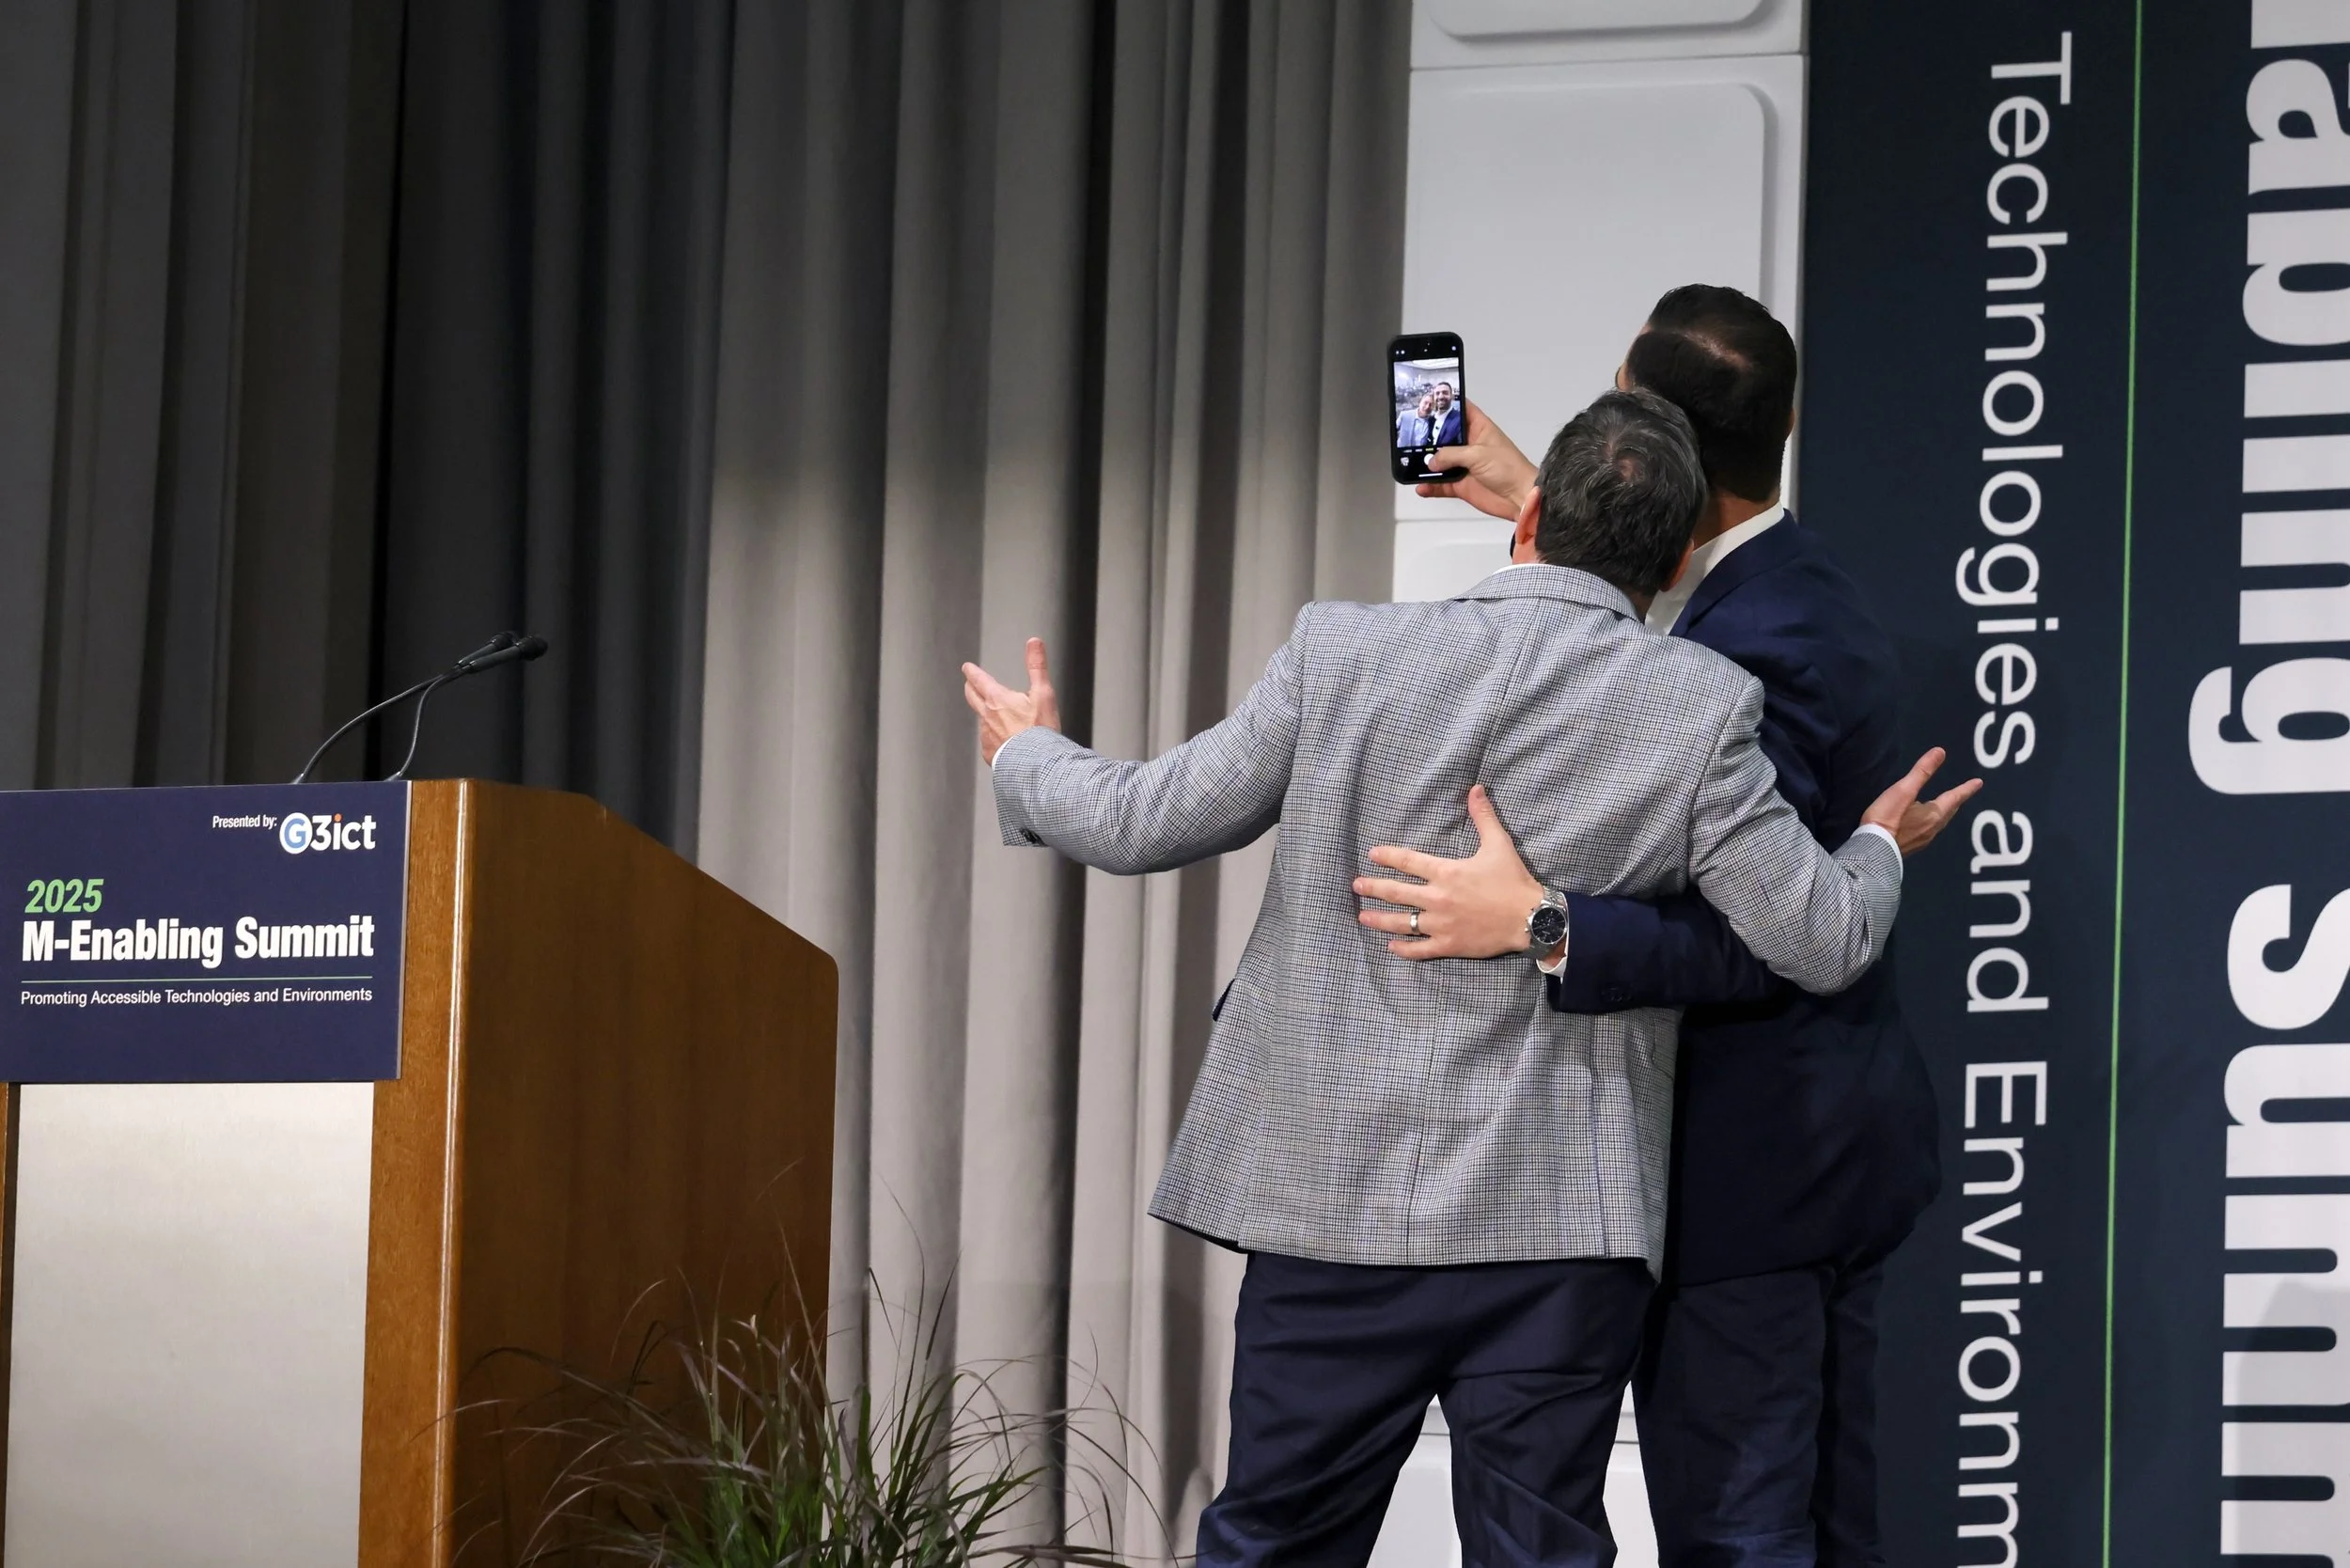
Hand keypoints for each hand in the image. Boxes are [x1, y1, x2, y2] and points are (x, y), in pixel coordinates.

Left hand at [962, 637, 1061, 763]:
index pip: (979, 680)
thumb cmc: (1041, 730)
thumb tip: (1034, 642)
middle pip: (972, 697)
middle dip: (971, 688)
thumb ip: (1037, 666)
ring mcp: (986, 736)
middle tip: (970, 684)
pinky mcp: (989, 753)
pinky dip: (993, 737)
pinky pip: (988, 741)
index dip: (972, 672)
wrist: (1035, 764)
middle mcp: (986, 716)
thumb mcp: (1044, 693)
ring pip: (981, 720)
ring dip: (985, 714)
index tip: (967, 668)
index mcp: (997, 699)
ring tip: (994, 716)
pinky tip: (1003, 741)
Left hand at [1353, 785, 1546, 959]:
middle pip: (1396, 892)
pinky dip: (1404, 949)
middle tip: (1356, 885)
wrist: (1531, 918)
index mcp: (1446, 872)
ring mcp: (1441, 924)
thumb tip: (1476, 788)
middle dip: (1372, 887)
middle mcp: (1437, 898)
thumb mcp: (1499, 844)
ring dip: (1379, 919)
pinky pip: (1420, 949)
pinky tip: (1391, 946)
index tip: (1371, 855)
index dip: (1387, 857)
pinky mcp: (1449, 945)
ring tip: (1362, 916)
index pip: (1408, 862)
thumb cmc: (1513, 881)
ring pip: (1402, 922)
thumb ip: (1483, 817)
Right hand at [1413, 399, 1536, 520]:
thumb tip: (1431, 460)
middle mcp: (1470, 445)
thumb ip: (1451, 455)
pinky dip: (1430, 486)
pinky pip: (1441, 484)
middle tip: (1410, 436)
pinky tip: (1421, 486)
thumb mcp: (1478, 454)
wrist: (1519, 498)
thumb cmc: (1509, 469)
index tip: (1429, 401)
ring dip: (1426, 464)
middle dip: (1428, 437)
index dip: (1447, 405)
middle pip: (1444, 437)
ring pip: (1439, 462)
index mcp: (1479, 429)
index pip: (1461, 410)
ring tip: (1410, 463)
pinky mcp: (1461, 485)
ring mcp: (1464, 466)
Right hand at [1862, 747, 1984, 855]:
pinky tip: (1922, 825)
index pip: (1954, 798)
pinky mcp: (1909, 848)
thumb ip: (1921, 771)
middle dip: (1955, 802)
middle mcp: (1932, 829)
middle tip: (1961, 795)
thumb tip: (1940, 752)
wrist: (1873, 850)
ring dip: (1944, 814)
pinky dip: (1930, 823)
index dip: (1966, 789)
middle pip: (1948, 812)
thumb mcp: (1904, 790)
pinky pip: (1927, 832)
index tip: (1979, 783)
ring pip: (1938, 824)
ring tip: (1944, 808)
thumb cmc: (1888, 818)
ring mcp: (1921, 840)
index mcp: (1933, 814)